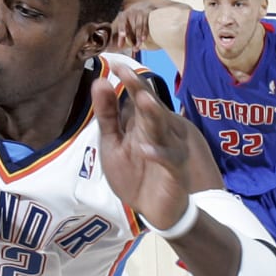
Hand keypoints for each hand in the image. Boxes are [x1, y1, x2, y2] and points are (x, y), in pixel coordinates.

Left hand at [91, 68, 216, 229]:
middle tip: (128, 74)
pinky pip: (169, 161)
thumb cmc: (134, 174)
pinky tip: (146, 149)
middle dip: (140, 92)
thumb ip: (107, 115)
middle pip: (150, 109)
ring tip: (142, 100)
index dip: (129, 82)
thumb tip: (101, 81)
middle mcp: (157, 132)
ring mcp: (167, 150)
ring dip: (153, 115)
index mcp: (142, 124)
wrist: (153, 210)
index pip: (137, 98)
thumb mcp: (113, 143)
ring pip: (162, 130)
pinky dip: (159, 155)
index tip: (115, 65)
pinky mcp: (174, 172)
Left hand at [109, 0, 161, 51]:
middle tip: (134, 48)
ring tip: (138, 45)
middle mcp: (131, 13)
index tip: (123, 35)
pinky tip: (144, 39)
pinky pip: (146, 25)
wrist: (144, 6)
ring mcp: (140, 13)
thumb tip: (119, 46)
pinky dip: (145, 32)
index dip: (122, 29)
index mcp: (124, 15)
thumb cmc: (132, 19)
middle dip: (133, 39)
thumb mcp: (125, 23)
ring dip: (139, 37)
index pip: (122, 22)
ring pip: (139, 27)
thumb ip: (122, 35)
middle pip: (132, 27)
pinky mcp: (147, 14)